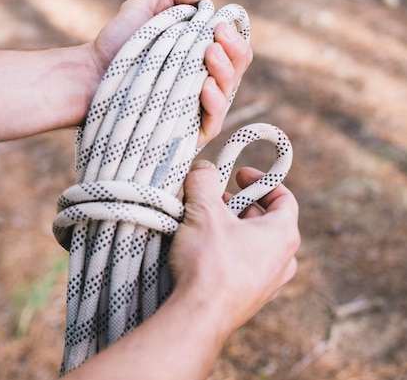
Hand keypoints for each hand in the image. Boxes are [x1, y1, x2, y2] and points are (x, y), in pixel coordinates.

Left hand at [89, 0, 252, 145]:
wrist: (91, 74)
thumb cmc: (118, 43)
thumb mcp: (144, 8)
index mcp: (200, 58)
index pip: (233, 52)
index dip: (234, 38)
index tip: (220, 25)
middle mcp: (202, 84)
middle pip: (236, 72)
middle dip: (234, 53)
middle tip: (215, 39)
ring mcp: (194, 109)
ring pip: (228, 95)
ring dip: (226, 73)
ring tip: (210, 54)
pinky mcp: (184, 132)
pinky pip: (211, 124)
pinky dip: (214, 103)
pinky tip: (205, 85)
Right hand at [169, 161, 299, 335]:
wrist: (200, 316)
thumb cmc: (209, 263)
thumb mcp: (204, 211)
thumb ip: (204, 182)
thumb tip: (203, 168)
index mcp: (283, 235)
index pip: (284, 198)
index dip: (261, 181)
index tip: (238, 176)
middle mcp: (283, 261)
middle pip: (266, 221)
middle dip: (237, 205)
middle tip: (212, 200)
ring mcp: (268, 284)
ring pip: (254, 245)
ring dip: (232, 230)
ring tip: (204, 226)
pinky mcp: (250, 300)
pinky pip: (243, 267)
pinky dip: (227, 254)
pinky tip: (203, 254)